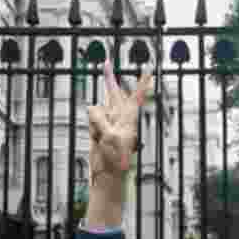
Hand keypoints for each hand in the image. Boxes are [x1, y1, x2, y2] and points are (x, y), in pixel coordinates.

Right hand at [87, 61, 153, 184]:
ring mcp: (108, 123)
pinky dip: (92, 127)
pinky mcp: (97, 128)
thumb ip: (101, 119)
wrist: (106, 176)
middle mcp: (121, 119)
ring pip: (97, 110)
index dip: (142, 84)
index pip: (137, 98)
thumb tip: (92, 109)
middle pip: (113, 96)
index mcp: (130, 120)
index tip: (148, 71)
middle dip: (109, 80)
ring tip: (102, 140)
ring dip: (97, 123)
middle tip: (106, 63)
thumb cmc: (115, 160)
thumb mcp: (110, 136)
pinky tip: (97, 138)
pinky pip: (90, 119)